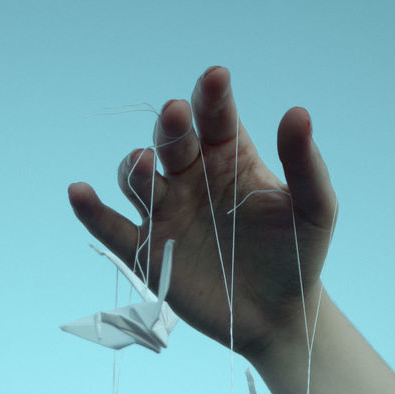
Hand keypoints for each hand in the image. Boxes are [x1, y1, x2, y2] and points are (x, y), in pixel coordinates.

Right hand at [68, 66, 337, 359]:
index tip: (216, 79)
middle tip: (176, 114)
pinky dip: (91, 211)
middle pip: (170, 141)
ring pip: (138, 179)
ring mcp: (166, 212)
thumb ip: (305, 165)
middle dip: (170, 126)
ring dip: (135, 167)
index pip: (215, 117)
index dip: (211, 97)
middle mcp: (191, 176)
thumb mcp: (314, 210)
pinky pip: (112, 227)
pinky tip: (79, 193)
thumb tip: (297, 112)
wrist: (279, 314)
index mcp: (229, 156)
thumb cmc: (297, 254)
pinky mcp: (147, 250)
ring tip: (144, 165)